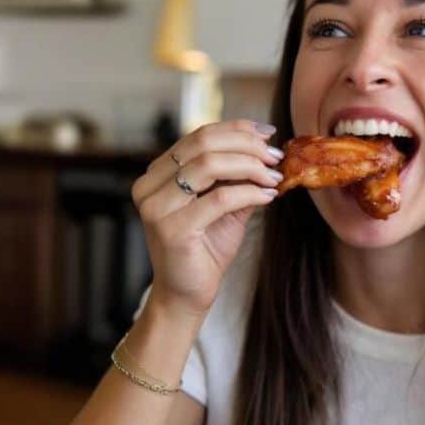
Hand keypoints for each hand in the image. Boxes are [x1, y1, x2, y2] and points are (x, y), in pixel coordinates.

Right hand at [131, 119, 283, 318]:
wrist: (187, 295)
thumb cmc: (205, 249)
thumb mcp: (224, 205)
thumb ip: (237, 177)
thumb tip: (267, 150)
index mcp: (157, 174)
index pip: (198, 135)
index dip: (236, 129)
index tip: (268, 134)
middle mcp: (149, 186)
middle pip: (202, 144)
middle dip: (246, 146)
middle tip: (275, 157)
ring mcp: (156, 207)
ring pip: (209, 165)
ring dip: (250, 167)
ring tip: (274, 176)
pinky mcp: (171, 229)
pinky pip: (219, 198)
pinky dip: (249, 193)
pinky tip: (268, 196)